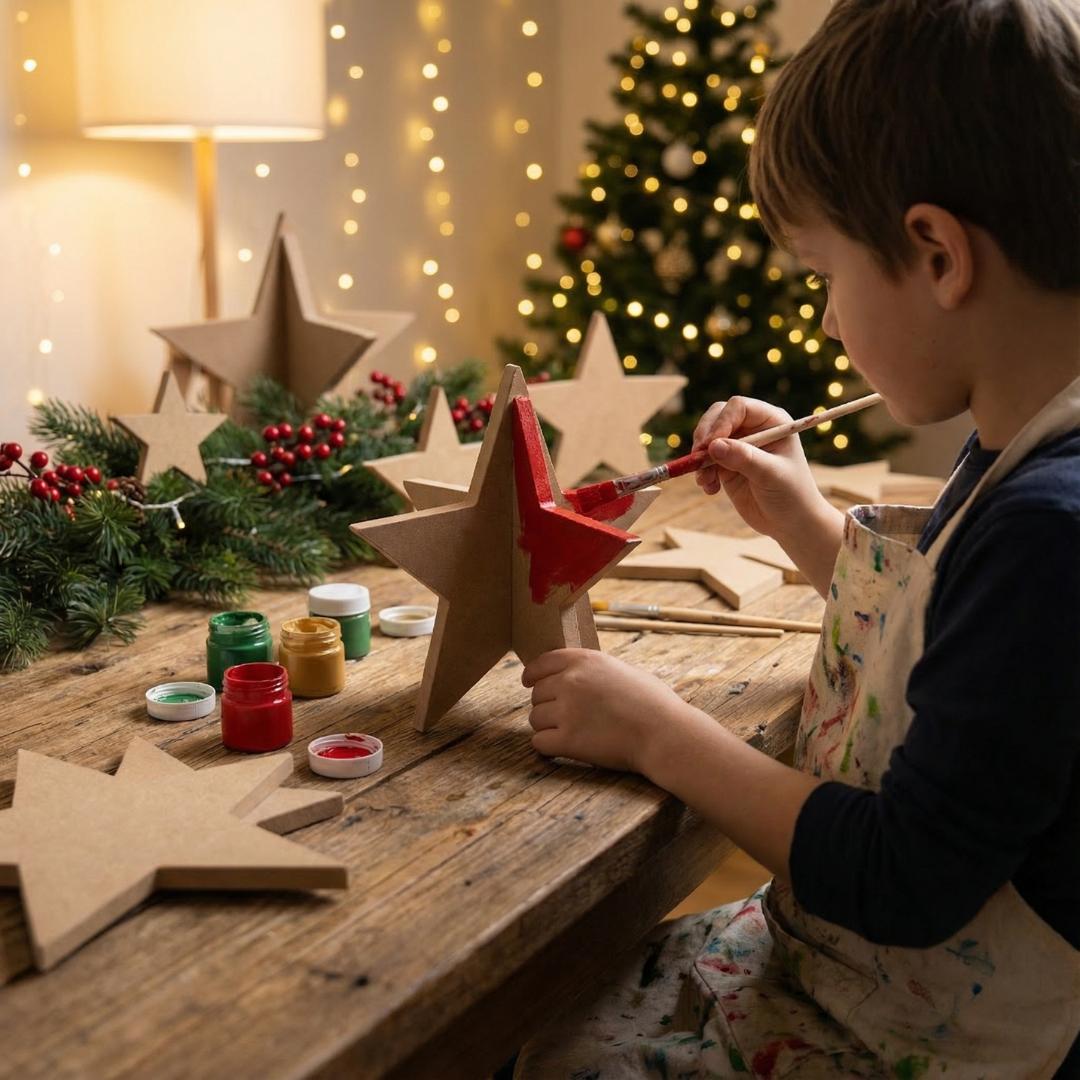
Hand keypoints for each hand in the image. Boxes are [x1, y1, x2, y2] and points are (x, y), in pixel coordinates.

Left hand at [521, 648, 692, 773]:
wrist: (665, 733)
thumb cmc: (653, 703)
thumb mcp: (621, 670)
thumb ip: (592, 670)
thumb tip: (573, 674)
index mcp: (583, 660)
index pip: (540, 664)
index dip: (532, 675)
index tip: (529, 683)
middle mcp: (570, 681)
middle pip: (536, 695)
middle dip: (548, 705)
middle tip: (568, 717)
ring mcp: (567, 711)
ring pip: (535, 719)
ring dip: (548, 727)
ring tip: (573, 732)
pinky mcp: (568, 740)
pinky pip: (540, 743)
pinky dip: (549, 747)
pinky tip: (564, 747)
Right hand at [692, 395, 822, 540]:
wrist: (791, 522)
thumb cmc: (792, 494)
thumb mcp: (771, 474)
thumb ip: (745, 458)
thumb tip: (713, 446)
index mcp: (771, 421)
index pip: (739, 407)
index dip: (722, 421)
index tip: (711, 444)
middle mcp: (753, 429)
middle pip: (717, 416)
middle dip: (704, 436)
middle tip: (698, 457)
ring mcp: (738, 446)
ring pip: (707, 439)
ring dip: (700, 459)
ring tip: (706, 481)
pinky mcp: (726, 465)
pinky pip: (704, 461)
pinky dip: (701, 473)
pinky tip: (710, 489)